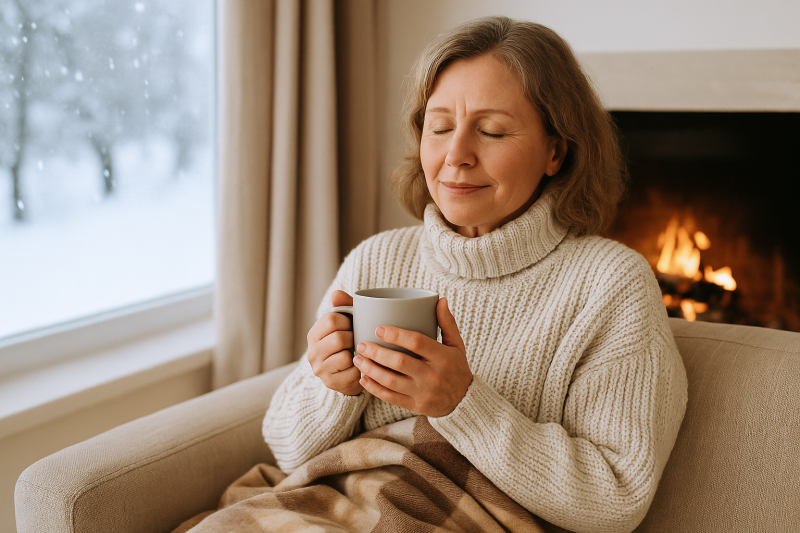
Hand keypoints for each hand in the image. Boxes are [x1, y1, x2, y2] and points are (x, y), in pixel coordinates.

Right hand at [306, 290, 362, 395]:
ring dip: (357, 354)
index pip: (331, 319)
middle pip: (339, 338)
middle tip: (358, 340)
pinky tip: (360, 366)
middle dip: (354, 338)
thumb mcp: (347, 323)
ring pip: (344, 356)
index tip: (352, 325)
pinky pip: (352, 373)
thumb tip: (337, 294)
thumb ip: (344, 306)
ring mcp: (320, 369)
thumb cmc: (350, 343)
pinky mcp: (331, 383)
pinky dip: (360, 369)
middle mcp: (312, 352)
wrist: (349, 374)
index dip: (348, 321)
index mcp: (314, 334)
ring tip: (359, 353)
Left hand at [353, 297, 471, 416]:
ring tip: (358, 359)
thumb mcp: (456, 345)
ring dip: (372, 370)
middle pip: (400, 362)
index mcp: (442, 357)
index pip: (417, 342)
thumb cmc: (456, 368)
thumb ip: (447, 322)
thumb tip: (439, 300)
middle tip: (362, 344)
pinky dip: (375, 388)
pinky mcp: (416, 405)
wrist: (464, 402)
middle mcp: (433, 375)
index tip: (379, 329)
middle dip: (377, 353)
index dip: (396, 335)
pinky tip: (363, 378)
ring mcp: (423, 392)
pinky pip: (391, 397)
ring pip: (392, 381)